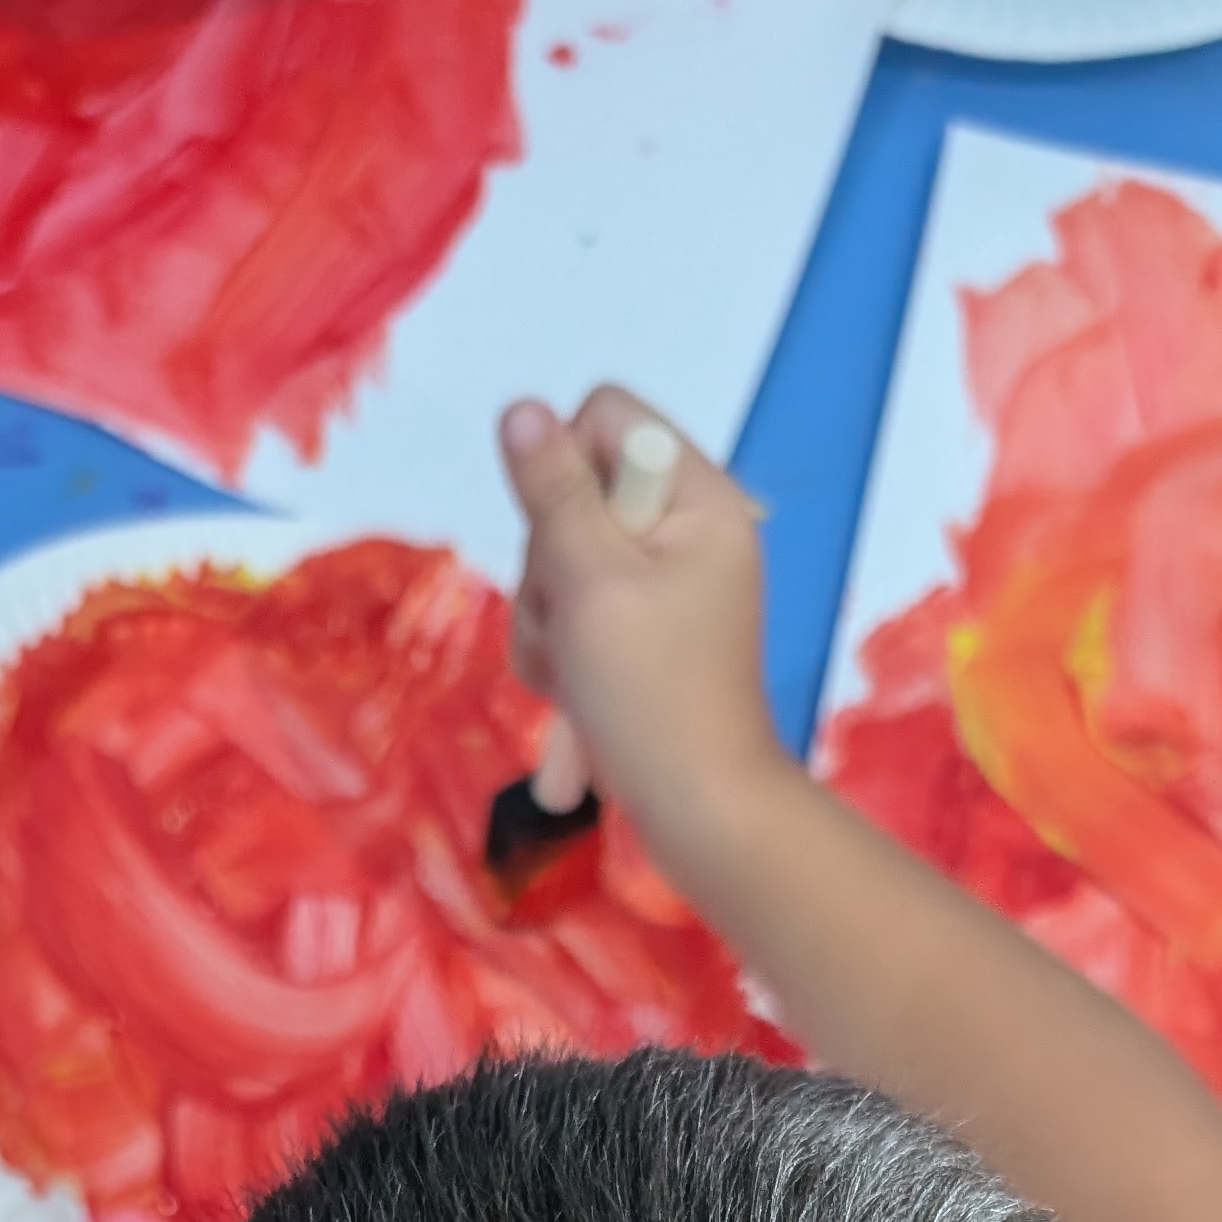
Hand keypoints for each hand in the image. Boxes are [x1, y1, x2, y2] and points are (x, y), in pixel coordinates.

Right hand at [498, 385, 791, 891]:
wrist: (699, 813)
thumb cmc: (653, 697)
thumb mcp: (592, 582)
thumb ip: (554, 492)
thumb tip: (521, 408)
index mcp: (697, 497)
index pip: (606, 417)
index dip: (564, 467)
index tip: (567, 540)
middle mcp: (683, 530)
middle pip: (572, 494)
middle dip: (549, 564)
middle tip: (572, 625)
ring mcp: (660, 587)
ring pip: (559, 562)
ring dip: (546, 621)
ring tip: (572, 675)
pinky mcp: (639, 636)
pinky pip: (570, 614)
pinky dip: (558, 653)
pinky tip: (571, 694)